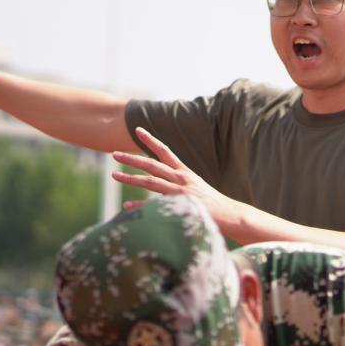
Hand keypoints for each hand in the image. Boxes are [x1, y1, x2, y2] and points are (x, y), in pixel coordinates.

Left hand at [112, 128, 240, 234]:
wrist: (230, 215)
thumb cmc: (212, 202)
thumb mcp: (196, 185)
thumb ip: (180, 181)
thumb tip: (164, 179)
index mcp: (185, 171)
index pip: (165, 151)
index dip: (150, 140)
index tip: (137, 130)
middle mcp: (180, 178)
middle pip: (151, 165)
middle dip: (131, 158)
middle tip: (114, 154)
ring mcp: (178, 192)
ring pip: (149, 182)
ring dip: (130, 177)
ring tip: (114, 175)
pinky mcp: (178, 206)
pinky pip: (153, 206)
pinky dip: (139, 206)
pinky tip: (126, 205)